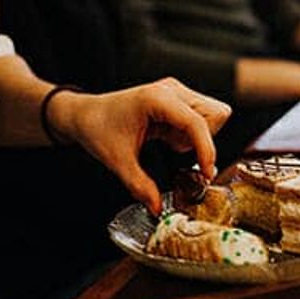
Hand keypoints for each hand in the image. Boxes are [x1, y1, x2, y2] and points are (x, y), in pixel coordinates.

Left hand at [48, 78, 230, 213]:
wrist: (85, 115)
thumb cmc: (97, 128)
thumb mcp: (118, 161)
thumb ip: (140, 186)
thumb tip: (157, 208)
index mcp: (156, 99)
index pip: (196, 122)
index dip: (206, 149)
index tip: (205, 172)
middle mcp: (170, 90)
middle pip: (214, 114)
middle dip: (204, 140)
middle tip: (180, 153)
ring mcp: (175, 92)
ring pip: (212, 115)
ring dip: (197, 137)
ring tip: (169, 143)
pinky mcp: (176, 99)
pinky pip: (199, 119)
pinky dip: (190, 134)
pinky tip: (167, 138)